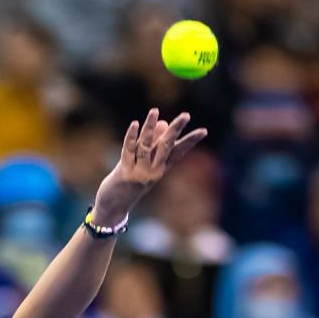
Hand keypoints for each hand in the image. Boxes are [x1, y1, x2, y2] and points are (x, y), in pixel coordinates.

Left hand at [91, 108, 209, 227]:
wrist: (115, 207)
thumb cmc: (131, 182)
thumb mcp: (145, 164)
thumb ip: (153, 144)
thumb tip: (162, 122)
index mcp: (161, 169)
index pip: (179, 152)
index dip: (191, 141)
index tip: (204, 131)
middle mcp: (153, 171)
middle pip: (166, 147)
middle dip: (176, 130)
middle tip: (186, 115)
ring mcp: (139, 172)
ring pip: (146, 146)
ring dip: (149, 127)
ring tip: (154, 111)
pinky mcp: (124, 172)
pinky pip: (128, 151)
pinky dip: (131, 137)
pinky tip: (135, 124)